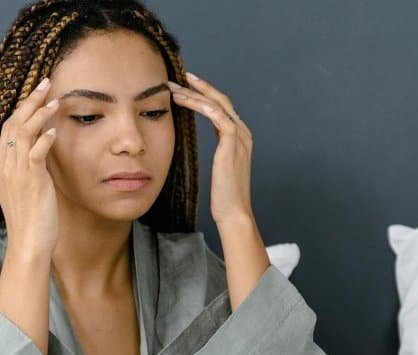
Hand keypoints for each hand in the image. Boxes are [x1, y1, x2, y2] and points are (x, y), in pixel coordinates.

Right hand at [0, 76, 60, 254]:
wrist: (28, 244)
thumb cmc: (32, 220)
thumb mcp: (28, 189)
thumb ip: (32, 167)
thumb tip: (43, 148)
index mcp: (2, 167)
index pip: (9, 128)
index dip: (23, 108)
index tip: (38, 94)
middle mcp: (5, 166)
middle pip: (14, 124)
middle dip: (30, 101)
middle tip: (46, 83)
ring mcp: (16, 173)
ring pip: (23, 133)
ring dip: (39, 114)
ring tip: (55, 100)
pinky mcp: (31, 181)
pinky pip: (35, 153)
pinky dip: (44, 139)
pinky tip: (55, 130)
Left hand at [167, 72, 254, 226]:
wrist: (234, 212)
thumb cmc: (224, 196)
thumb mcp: (220, 168)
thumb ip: (218, 151)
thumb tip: (203, 143)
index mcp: (239, 137)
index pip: (221, 107)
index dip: (203, 94)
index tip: (184, 86)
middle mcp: (242, 133)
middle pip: (220, 100)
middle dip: (198, 87)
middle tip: (176, 79)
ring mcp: (240, 137)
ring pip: (217, 104)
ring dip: (194, 94)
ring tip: (174, 89)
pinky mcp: (232, 143)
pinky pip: (218, 116)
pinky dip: (201, 105)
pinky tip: (185, 101)